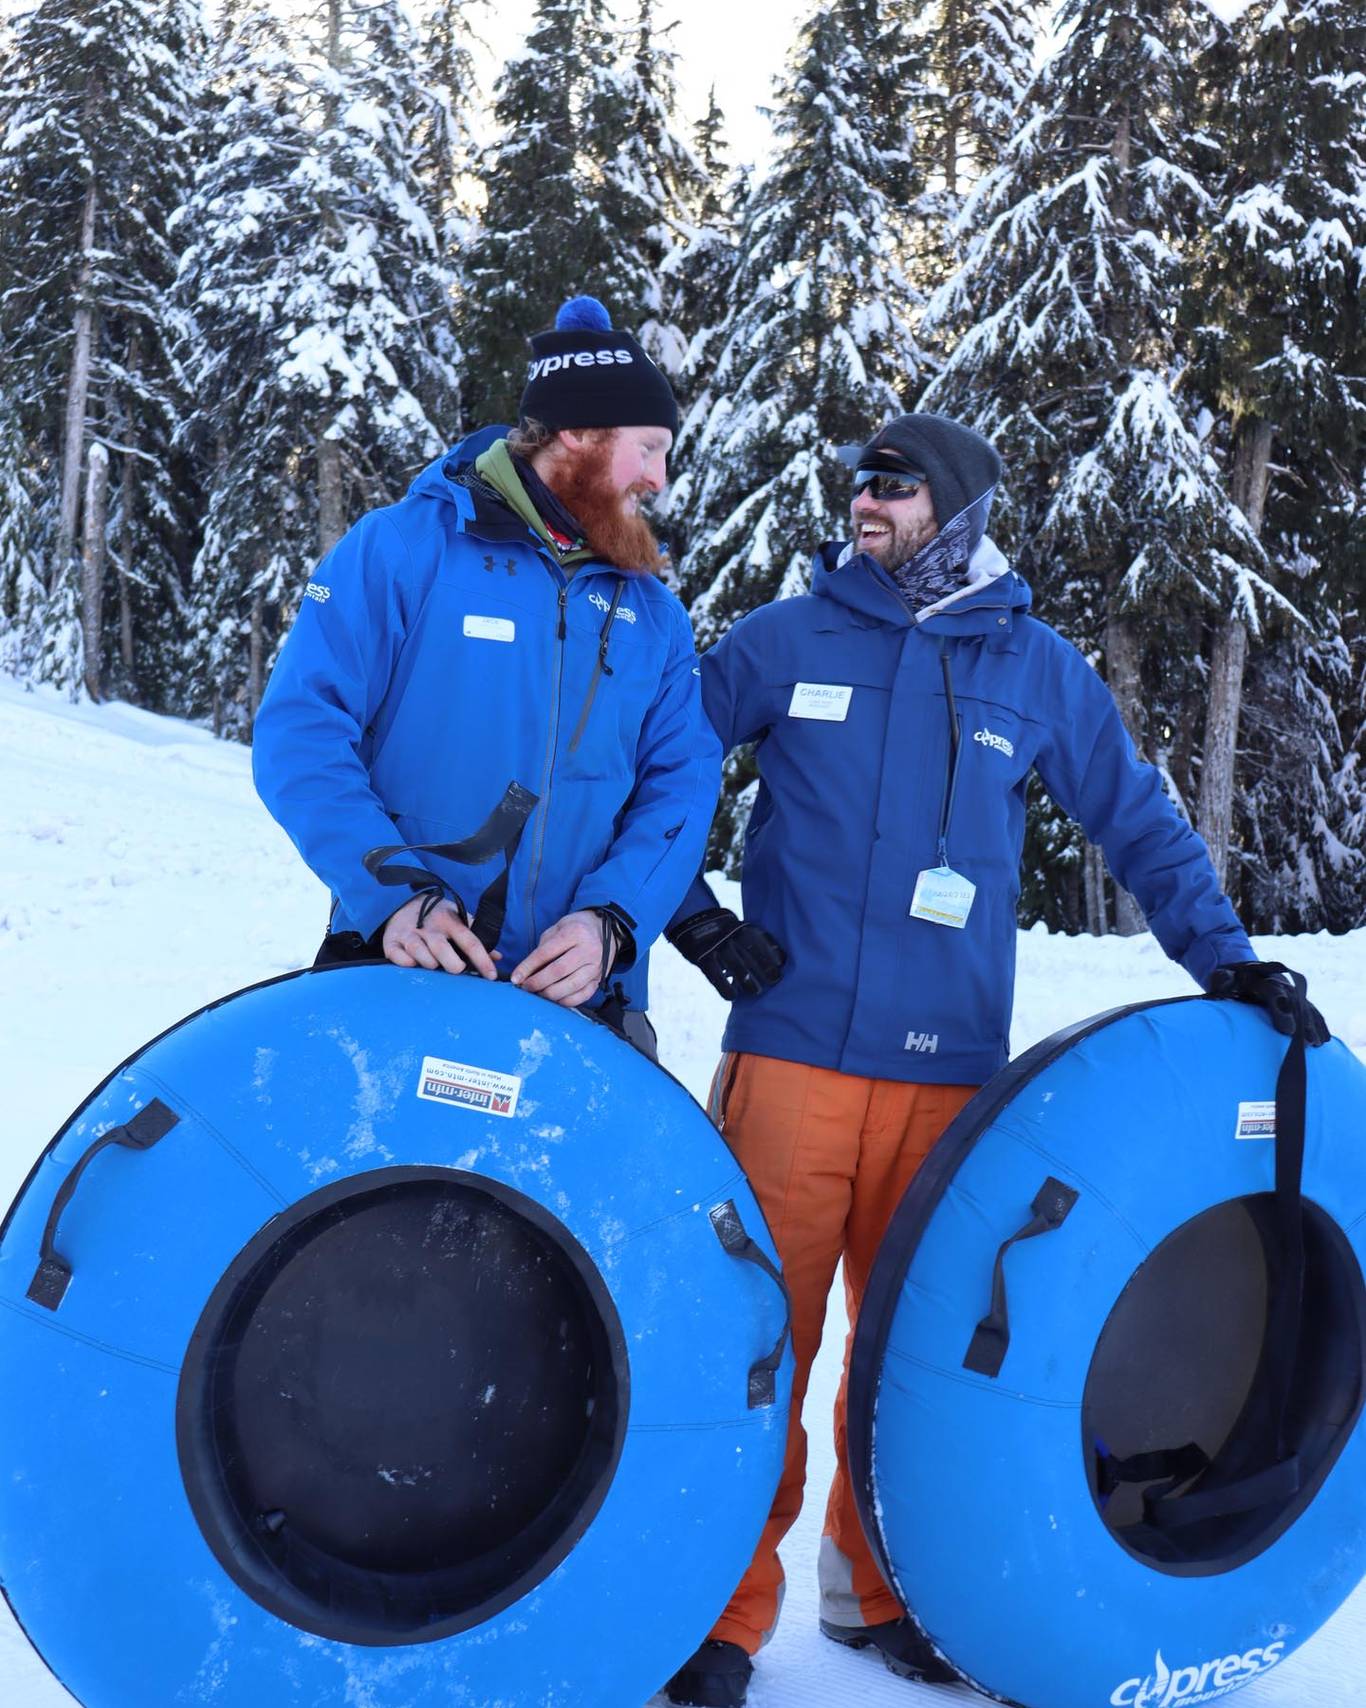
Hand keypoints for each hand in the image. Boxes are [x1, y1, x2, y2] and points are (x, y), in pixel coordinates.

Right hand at [381, 895, 498, 979]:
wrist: (402, 902)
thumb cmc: (436, 917)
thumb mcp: (457, 919)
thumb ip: (476, 937)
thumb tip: (498, 957)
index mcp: (449, 920)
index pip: (469, 941)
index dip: (482, 959)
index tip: (491, 976)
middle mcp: (428, 926)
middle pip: (441, 948)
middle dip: (452, 964)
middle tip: (458, 970)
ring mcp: (408, 933)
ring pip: (419, 953)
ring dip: (429, 964)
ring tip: (434, 966)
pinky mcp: (391, 942)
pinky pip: (399, 957)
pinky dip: (407, 963)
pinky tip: (413, 964)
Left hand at [510, 910, 614, 1007]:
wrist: (604, 929)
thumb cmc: (576, 928)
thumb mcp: (557, 929)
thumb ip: (543, 949)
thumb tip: (527, 972)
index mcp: (574, 933)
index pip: (546, 953)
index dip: (528, 967)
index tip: (516, 977)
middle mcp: (588, 950)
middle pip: (558, 972)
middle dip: (537, 982)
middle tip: (526, 987)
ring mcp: (596, 967)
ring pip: (570, 986)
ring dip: (550, 994)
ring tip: (538, 993)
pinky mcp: (599, 979)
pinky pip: (582, 996)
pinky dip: (566, 1001)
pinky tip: (555, 999)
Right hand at [666, 907, 785, 1000]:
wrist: (693, 921)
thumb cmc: (725, 930)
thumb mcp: (740, 927)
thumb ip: (755, 941)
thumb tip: (778, 961)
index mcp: (742, 928)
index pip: (762, 940)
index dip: (773, 952)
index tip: (781, 963)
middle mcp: (731, 936)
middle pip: (752, 953)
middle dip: (765, 968)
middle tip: (774, 981)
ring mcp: (716, 947)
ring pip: (736, 966)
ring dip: (748, 981)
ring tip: (756, 991)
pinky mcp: (702, 959)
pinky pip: (716, 976)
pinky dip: (725, 988)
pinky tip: (733, 996)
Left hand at [1206, 961, 1329, 1045]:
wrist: (1241, 970)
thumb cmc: (1227, 979)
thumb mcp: (1220, 976)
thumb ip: (1222, 979)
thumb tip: (1226, 983)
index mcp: (1260, 978)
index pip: (1273, 992)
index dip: (1282, 1010)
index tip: (1288, 1029)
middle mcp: (1278, 983)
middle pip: (1294, 1002)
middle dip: (1302, 1021)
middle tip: (1308, 1042)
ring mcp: (1289, 990)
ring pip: (1305, 1007)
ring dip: (1313, 1025)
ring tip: (1317, 1043)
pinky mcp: (1295, 999)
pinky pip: (1311, 1010)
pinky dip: (1318, 1023)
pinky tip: (1324, 1039)